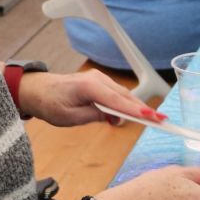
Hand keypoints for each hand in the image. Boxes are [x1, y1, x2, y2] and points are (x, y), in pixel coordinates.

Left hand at [17, 68, 162, 127]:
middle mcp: (97, 79)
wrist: (38, 90)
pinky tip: (128, 116)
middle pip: (126, 97)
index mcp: (88, 87)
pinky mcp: (100, 82)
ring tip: (150, 120)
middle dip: (143, 109)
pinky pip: (117, 94)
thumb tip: (114, 117)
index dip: (135, 110)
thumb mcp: (70, 117)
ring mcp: (100, 79)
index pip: (117, 101)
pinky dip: (125, 105)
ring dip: (135, 108)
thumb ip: (94, 115)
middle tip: (161, 121)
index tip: (151, 117)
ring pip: (124, 95)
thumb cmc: (51, 103)